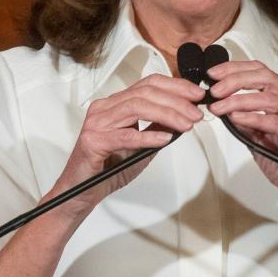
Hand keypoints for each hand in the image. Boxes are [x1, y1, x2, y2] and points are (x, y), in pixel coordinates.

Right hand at [50, 74, 204, 217]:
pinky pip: (126, 136)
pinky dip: (148, 136)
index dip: (175, 86)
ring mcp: (97, 123)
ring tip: (186, 124)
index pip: (148, 84)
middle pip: (145, 93)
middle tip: (196, 113)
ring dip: (167, 115)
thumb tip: (183, 116)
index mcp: (114, 104)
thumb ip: (156, 129)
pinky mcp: (93, 141)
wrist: (81, 191)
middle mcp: (104, 108)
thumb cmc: (108, 168)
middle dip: (176, 101)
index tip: (196, 95)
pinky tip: (164, 139)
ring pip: (137, 108)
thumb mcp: (140, 145)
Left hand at [207, 60, 277, 215]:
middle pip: (265, 78)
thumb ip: (248, 124)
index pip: (263, 73)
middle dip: (234, 80)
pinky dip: (252, 117)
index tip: (215, 74)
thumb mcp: (263, 140)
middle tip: (215, 90)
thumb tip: (225, 108)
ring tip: (219, 106)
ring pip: (267, 97)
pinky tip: (237, 117)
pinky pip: (274, 121)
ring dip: (237, 100)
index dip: (237, 69)